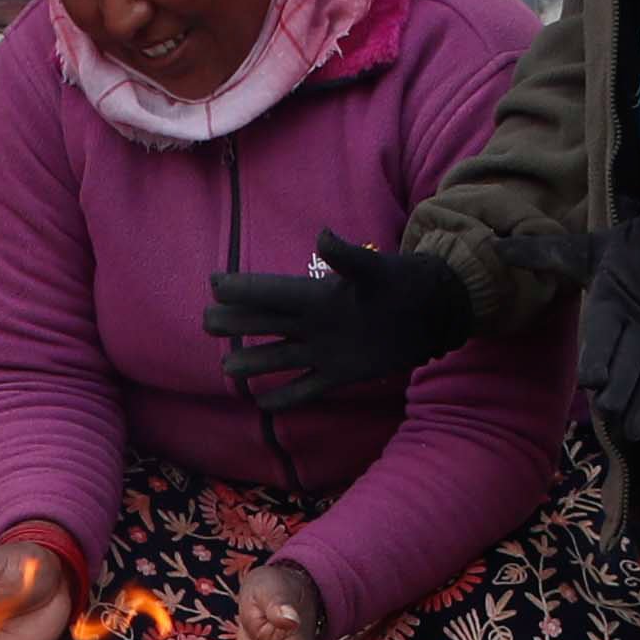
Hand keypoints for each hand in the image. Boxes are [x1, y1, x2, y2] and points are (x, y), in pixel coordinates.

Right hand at [204, 229, 475, 408]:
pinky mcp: (341, 374)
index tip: (215, 282)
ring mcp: (325, 350)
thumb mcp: (374, 270)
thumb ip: (346, 257)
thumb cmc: (402, 283)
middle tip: (207, 321)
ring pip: (280, 357)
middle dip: (236, 322)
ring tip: (227, 368)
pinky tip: (263, 403)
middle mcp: (314, 323)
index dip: (242, 288)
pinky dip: (286, 396)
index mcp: (316, 296)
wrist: (432, 311)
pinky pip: (307, 387)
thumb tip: (322, 235)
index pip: (270, 292)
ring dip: (254, 362)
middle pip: (266, 323)